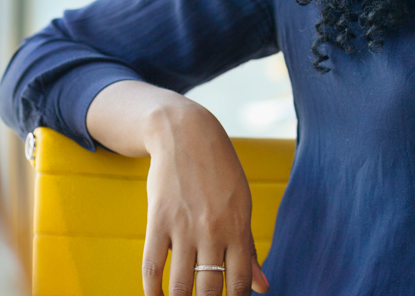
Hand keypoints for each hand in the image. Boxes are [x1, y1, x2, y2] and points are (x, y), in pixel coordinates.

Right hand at [141, 101, 269, 295]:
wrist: (187, 134)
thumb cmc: (220, 173)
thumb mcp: (241, 206)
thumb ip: (249, 249)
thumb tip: (262, 288)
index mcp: (238, 228)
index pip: (239, 282)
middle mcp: (213, 231)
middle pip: (210, 289)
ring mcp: (184, 226)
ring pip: (181, 284)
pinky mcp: (158, 219)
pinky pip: (152, 265)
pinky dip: (152, 289)